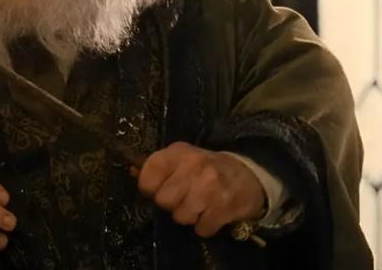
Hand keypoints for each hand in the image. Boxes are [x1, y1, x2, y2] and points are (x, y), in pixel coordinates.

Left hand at [137, 142, 265, 237]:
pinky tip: (211, 213)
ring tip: (199, 204)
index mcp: (180, 153)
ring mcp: (211, 187)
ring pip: (180, 217)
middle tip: (184, 197)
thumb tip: (132, 172)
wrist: (248, 175)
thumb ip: (159, 166)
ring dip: (188, 216)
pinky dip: (205, 226)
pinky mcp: (225, 207)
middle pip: (163, 200)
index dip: (149, 186)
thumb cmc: (208, 167)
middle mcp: (194, 167)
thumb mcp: (183, 158)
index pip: (149, 173)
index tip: (158, 188)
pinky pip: (201, 228)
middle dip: (171, 204)